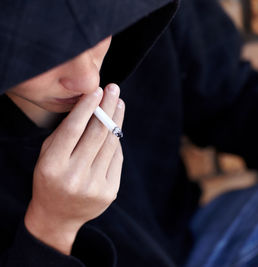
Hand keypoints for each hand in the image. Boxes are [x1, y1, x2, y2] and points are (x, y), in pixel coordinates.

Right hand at [24, 83, 124, 254]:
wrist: (58, 216)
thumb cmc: (51, 178)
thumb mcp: (47, 156)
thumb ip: (65, 133)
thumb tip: (92, 105)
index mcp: (52, 166)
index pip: (73, 130)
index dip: (87, 108)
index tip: (98, 90)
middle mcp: (73, 177)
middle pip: (97, 134)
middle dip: (108, 108)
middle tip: (115, 90)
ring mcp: (94, 186)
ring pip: (110, 144)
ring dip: (117, 120)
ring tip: (119, 104)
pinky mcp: (109, 192)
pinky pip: (117, 159)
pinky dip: (116, 141)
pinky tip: (116, 128)